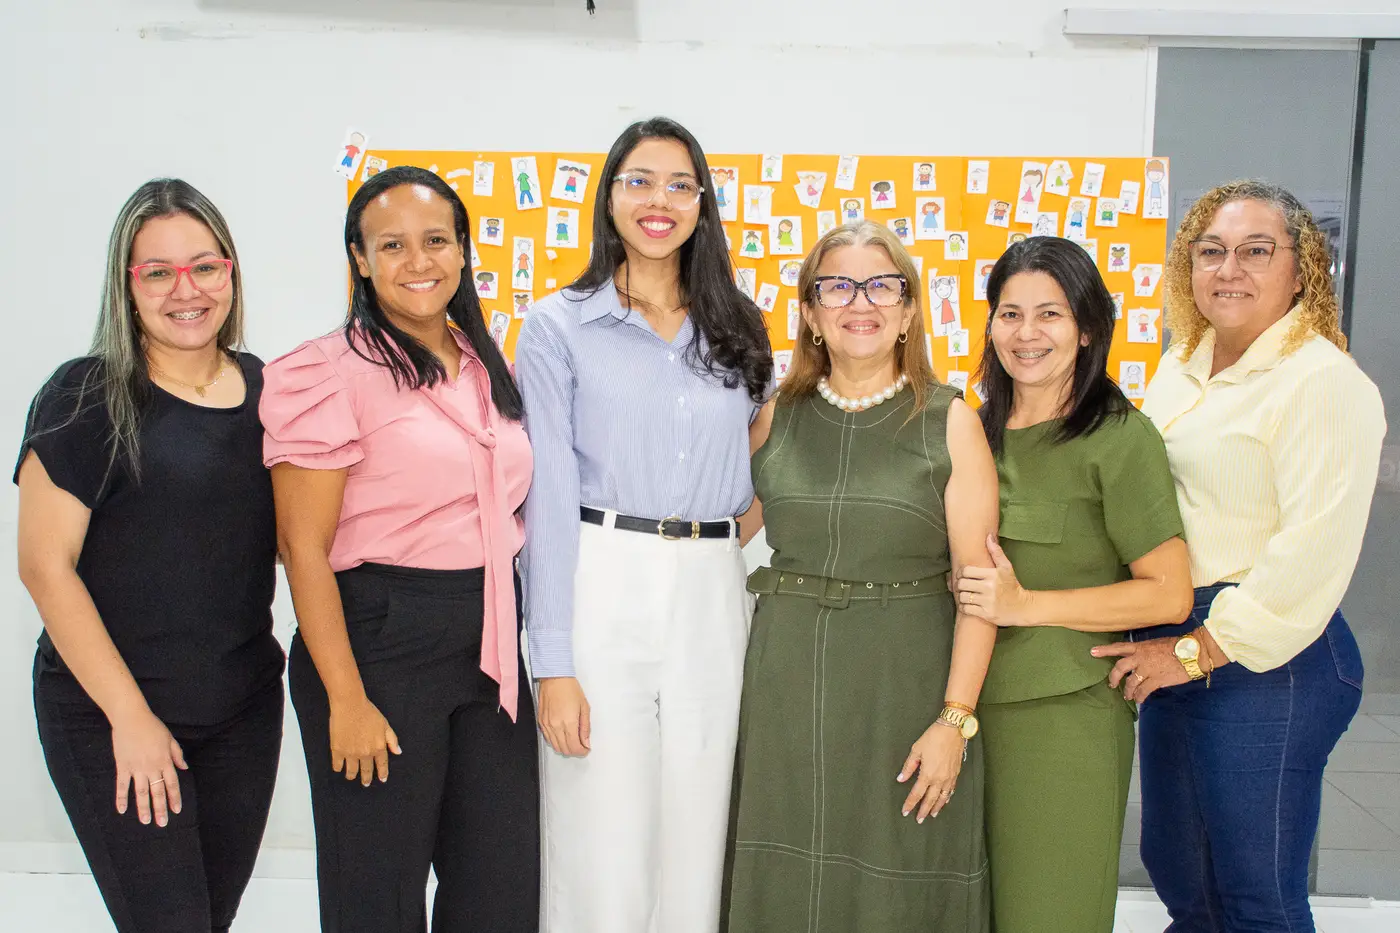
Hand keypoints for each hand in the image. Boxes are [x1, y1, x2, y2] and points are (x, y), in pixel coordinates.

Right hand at [110, 707, 187, 826]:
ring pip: (141, 792)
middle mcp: (152, 767)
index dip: (174, 798)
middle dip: (160, 809)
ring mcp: (136, 768)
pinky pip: (122, 785)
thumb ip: (177, 755)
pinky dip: (121, 798)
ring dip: (143, 808)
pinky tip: (122, 810)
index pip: (172, 784)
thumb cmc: (152, 727)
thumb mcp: (170, 739)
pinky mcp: (123, 766)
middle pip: (157, 792)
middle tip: (162, 823)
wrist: (131, 718)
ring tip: (145, 821)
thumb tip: (184, 768)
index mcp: (165, 761)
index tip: (176, 810)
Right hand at [328, 694, 400, 785]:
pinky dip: (338, 768)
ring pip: (351, 772)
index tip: (382, 779)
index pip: (382, 765)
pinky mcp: (337, 751)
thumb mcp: (385, 725)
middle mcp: (365, 753)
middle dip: (366, 779)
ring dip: (352, 775)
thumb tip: (398, 752)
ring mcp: (351, 753)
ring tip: (351, 776)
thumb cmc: (369, 712)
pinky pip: (337, 766)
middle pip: (366, 771)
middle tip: (366, 783)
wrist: (350, 705)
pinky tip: (339, 768)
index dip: (382, 773)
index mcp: (378, 747)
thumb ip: (392, 740)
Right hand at [538, 677, 590, 756]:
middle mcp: (555, 726)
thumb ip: (585, 727)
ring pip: (555, 746)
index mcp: (568, 723)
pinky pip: (548, 739)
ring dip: (565, 747)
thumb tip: (586, 742)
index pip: (574, 747)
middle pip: (565, 749)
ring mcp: (546, 725)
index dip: (582, 751)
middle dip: (575, 750)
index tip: (586, 748)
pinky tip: (562, 736)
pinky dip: (556, 742)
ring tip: (573, 740)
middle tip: (581, 745)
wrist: (554, 678)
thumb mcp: (584, 707)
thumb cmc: (571, 689)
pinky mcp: (541, 722)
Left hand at [896, 722, 964, 822]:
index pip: (917, 793)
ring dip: (937, 807)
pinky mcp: (956, 773)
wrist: (953, 730)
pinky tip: (945, 800)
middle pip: (930, 799)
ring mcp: (949, 777)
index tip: (905, 811)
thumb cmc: (933, 738)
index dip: (910, 803)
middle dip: (924, 810)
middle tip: (919, 820)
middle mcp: (939, 779)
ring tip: (932, 815)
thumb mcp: (916, 750)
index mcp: (928, 774)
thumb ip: (908, 767)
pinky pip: (951, 789)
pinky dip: (947, 797)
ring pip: (943, 797)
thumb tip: (900, 779)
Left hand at [955, 535, 1031, 625]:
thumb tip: (988, 536)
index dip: (961, 573)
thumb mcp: (1007, 568)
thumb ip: (996, 552)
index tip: (963, 576)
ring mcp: (987, 602)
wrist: (1022, 607)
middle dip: (959, 585)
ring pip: (962, 597)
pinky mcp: (986, 614)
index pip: (966, 571)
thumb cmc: (1012, 585)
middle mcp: (989, 588)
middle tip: (962, 586)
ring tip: (966, 595)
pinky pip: (966, 609)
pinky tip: (969, 604)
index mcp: (992, 575)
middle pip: (962, 584)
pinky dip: (964, 607)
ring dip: (962, 596)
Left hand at [1093, 637, 1190, 701]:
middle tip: (1111, 684)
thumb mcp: (1157, 644)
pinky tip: (1139, 700)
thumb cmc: (1177, 646)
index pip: (1119, 647)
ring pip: (1130, 682)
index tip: (1092, 652)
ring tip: (1127, 696)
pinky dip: (1139, 696)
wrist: (1192, 652)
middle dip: (1113, 677)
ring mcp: (1147, 669)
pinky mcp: (1156, 680)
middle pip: (1120, 667)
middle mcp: (1140, 658)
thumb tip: (1140, 658)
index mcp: (1140, 647)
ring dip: (1127, 691)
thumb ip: (1146, 651)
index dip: (1105, 650)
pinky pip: (1143, 691)